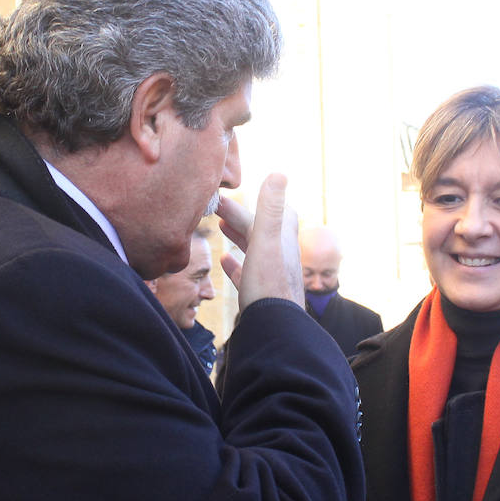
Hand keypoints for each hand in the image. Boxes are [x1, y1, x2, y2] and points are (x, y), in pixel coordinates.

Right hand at [216, 174, 304, 311]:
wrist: (273, 328)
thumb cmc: (268, 284)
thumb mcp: (267, 241)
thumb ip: (270, 209)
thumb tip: (279, 173)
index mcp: (282, 240)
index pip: (275, 211)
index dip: (258, 199)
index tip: (235, 192)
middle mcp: (280, 256)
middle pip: (260, 229)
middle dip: (240, 216)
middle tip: (216, 206)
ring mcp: (270, 276)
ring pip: (255, 249)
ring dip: (239, 235)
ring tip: (221, 226)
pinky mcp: (260, 294)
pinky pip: (247, 274)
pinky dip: (236, 264)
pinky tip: (224, 261)